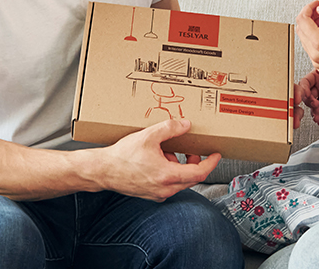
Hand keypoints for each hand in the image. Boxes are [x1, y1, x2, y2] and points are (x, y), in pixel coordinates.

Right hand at [97, 119, 220, 201]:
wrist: (103, 171)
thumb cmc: (122, 157)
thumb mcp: (148, 136)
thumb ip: (170, 128)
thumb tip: (185, 125)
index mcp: (167, 176)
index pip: (199, 173)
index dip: (211, 163)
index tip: (216, 155)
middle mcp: (165, 189)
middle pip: (191, 178)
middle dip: (195, 163)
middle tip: (193, 149)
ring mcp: (158, 194)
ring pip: (179, 181)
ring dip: (180, 166)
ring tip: (168, 152)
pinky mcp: (151, 194)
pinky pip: (168, 185)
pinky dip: (170, 172)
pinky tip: (159, 160)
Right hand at [293, 70, 318, 127]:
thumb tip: (315, 59)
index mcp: (316, 76)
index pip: (305, 83)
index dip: (302, 90)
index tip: (303, 95)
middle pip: (309, 97)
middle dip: (310, 103)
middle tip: (315, 105)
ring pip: (317, 107)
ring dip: (316, 112)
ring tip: (317, 117)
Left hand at [294, 0, 318, 85]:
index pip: (302, 20)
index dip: (308, 8)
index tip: (316, 3)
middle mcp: (315, 54)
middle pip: (300, 29)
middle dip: (308, 16)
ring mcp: (316, 62)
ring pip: (304, 39)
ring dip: (311, 27)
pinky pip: (310, 48)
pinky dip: (314, 37)